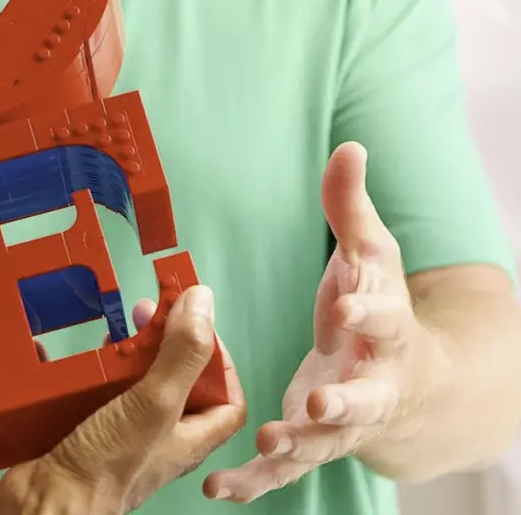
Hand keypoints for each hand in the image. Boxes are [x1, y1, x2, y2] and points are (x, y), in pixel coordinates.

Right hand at [0, 286, 246, 514]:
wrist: (47, 506)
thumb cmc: (107, 469)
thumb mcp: (155, 404)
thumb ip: (183, 355)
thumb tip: (203, 301)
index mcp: (187, 436)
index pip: (224, 397)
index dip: (218, 359)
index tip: (196, 322)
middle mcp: (155, 436)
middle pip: (172, 383)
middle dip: (162, 344)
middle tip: (145, 313)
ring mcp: (115, 435)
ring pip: (124, 386)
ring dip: (117, 355)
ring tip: (107, 329)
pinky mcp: (76, 431)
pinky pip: (77, 393)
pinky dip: (68, 370)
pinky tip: (54, 351)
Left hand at [204, 142, 434, 502]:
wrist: (409, 381)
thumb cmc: (379, 307)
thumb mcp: (372, 255)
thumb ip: (352, 208)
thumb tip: (350, 147)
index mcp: (386, 332)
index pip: (386, 320)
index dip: (368, 311)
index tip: (346, 304)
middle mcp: (371, 383)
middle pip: (366, 398)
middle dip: (346, 402)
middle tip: (322, 402)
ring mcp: (342, 422)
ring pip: (325, 442)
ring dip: (297, 445)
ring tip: (269, 442)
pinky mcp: (313, 443)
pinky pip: (284, 469)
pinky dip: (254, 481)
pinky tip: (218, 489)